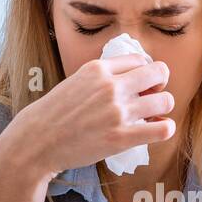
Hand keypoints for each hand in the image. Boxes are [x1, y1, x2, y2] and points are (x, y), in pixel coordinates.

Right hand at [0, 54, 175, 180]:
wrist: (36, 141)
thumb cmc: (53, 114)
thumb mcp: (75, 81)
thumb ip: (101, 77)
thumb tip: (129, 77)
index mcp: (98, 69)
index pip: (140, 60)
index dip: (146, 72)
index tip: (142, 85)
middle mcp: (110, 86)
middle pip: (158, 74)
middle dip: (160, 85)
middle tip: (151, 99)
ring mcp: (117, 112)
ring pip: (165, 101)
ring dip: (163, 109)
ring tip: (152, 117)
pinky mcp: (120, 138)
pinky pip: (162, 129)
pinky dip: (166, 128)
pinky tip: (159, 130)